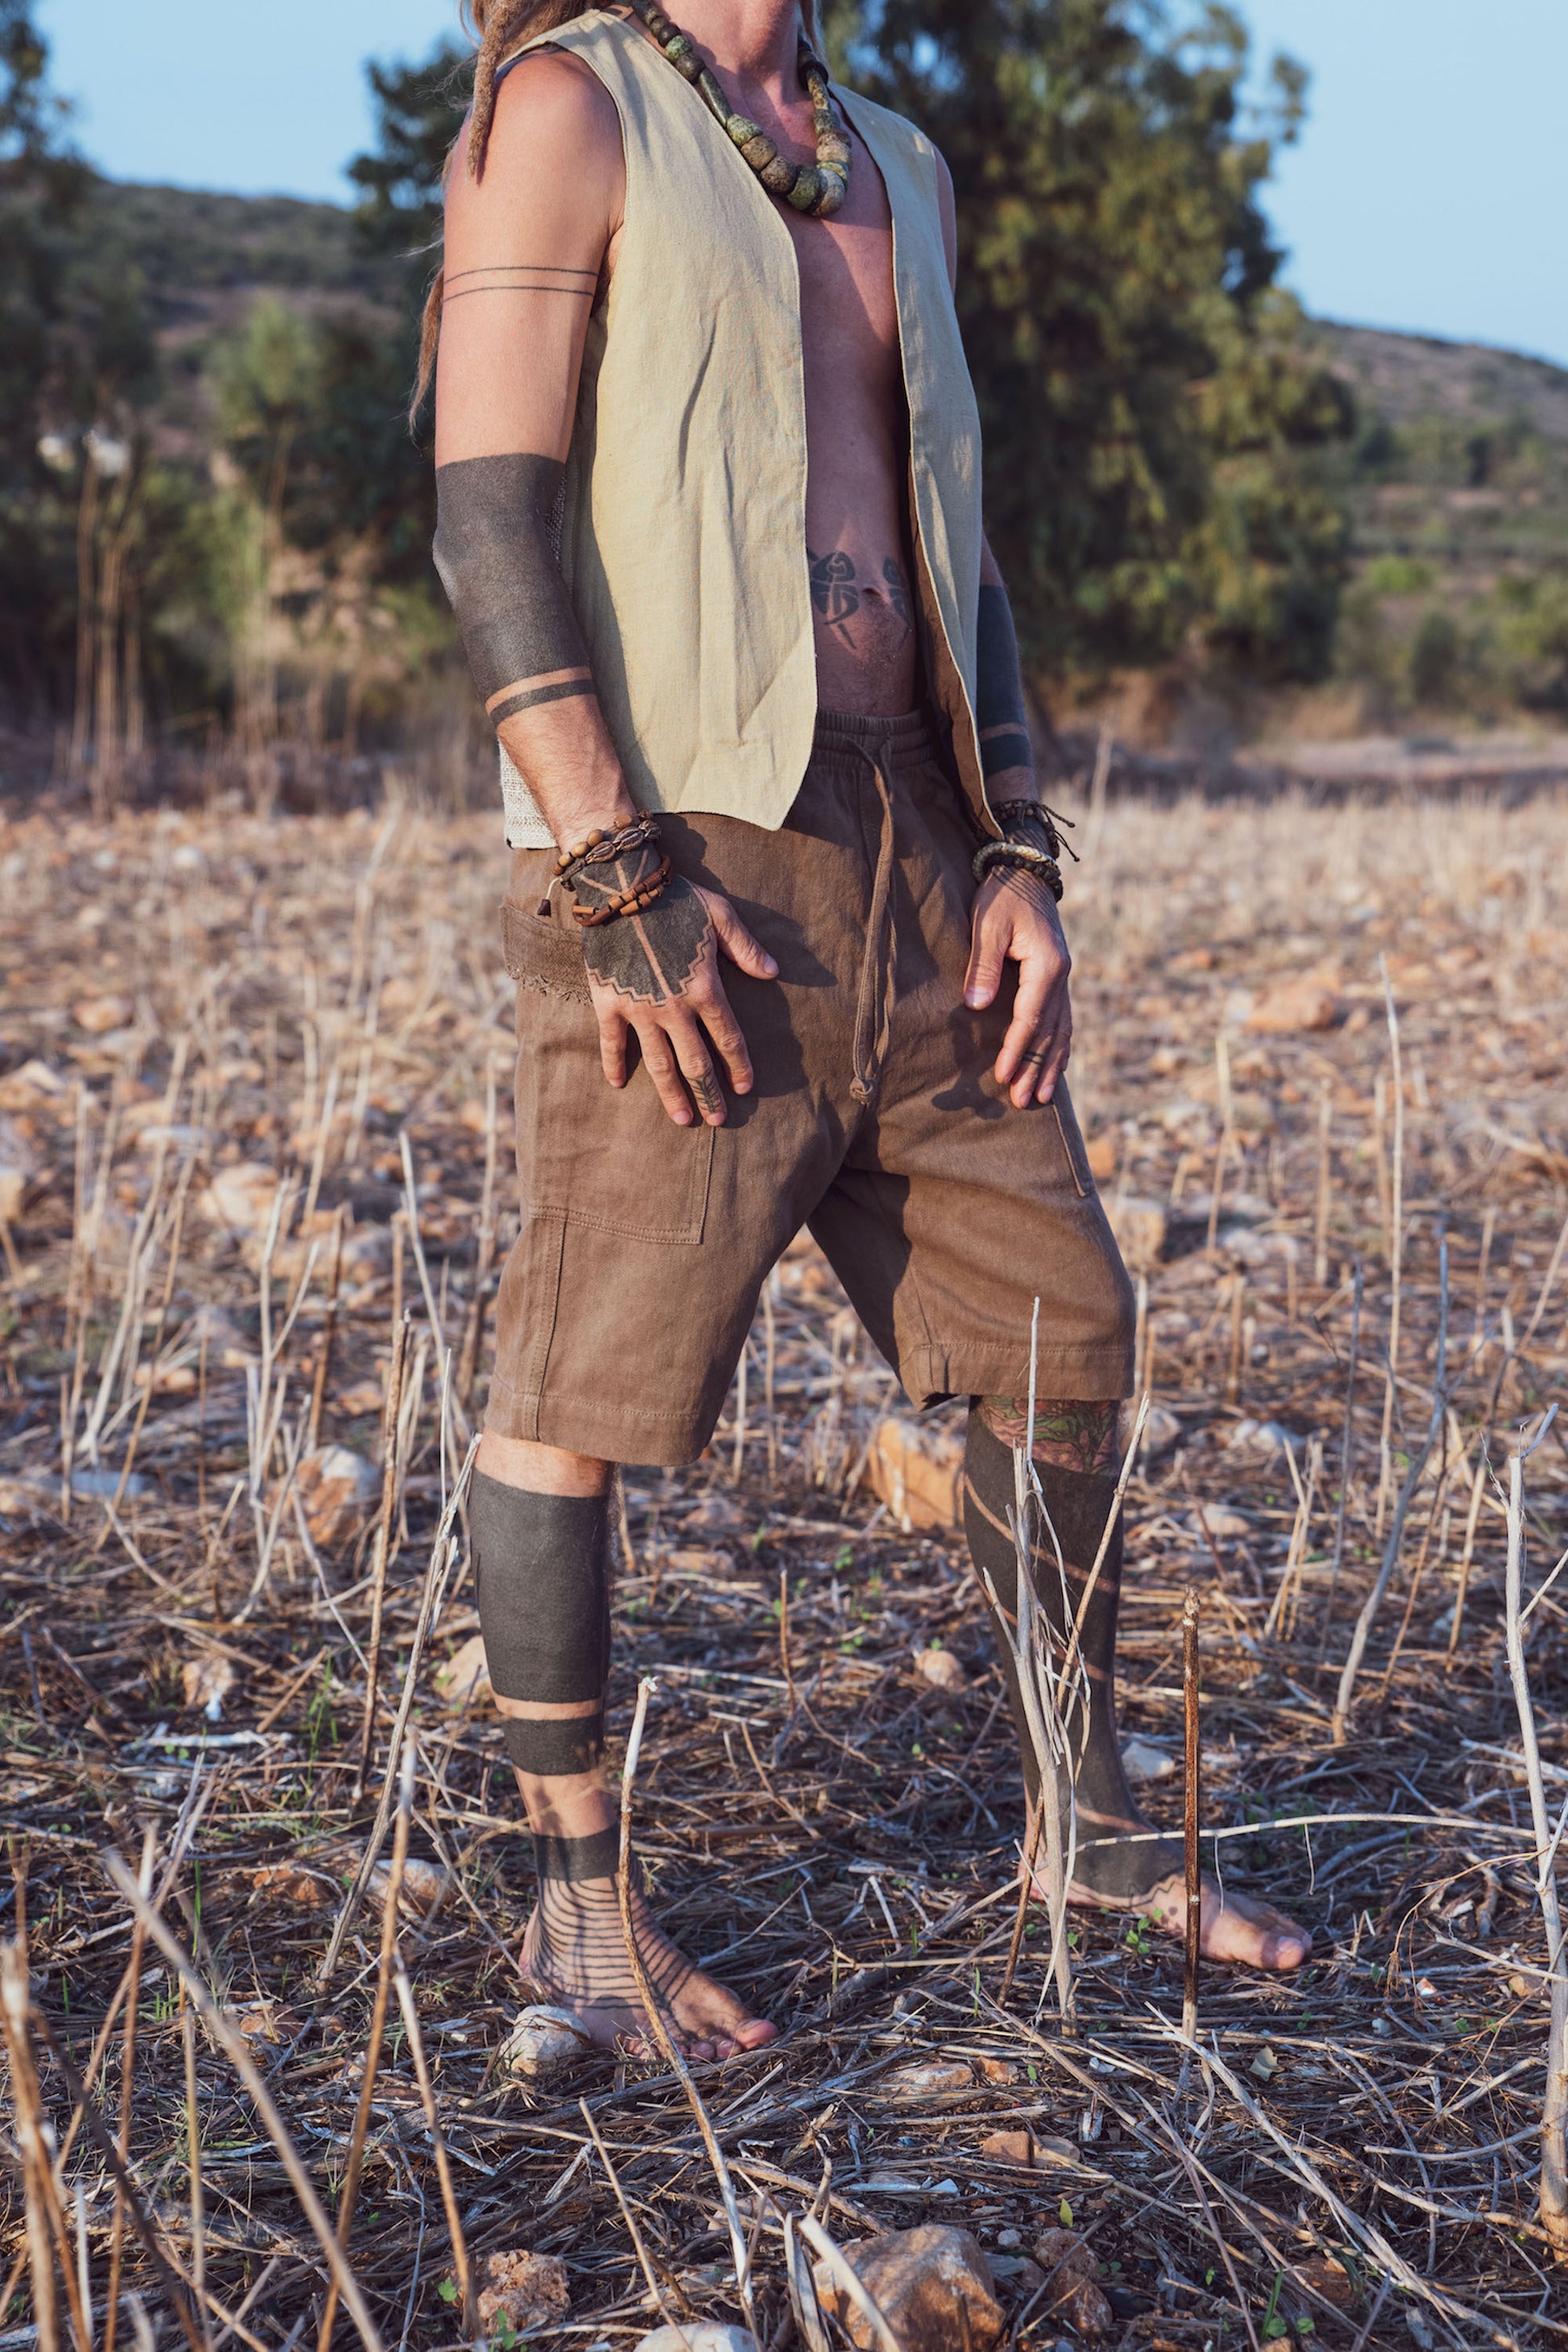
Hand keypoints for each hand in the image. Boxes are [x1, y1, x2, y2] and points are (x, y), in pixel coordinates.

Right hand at [584, 875, 777, 1126]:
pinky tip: (618, 1084)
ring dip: (672, 1094)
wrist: (621, 888)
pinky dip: (614, 1064)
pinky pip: (611, 1043)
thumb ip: (745, 948)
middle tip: (717, 1119)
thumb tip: (772, 973)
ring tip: (682, 1119)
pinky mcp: (608, 1004)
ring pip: (659, 1063)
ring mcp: (639, 1009)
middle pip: (696, 1061)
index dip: (739, 1066)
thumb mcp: (720, 916)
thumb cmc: (677, 899)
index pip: (728, 1038)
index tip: (746, 1088)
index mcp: (705, 988)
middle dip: (709, 1093)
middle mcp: (674, 1007)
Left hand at [963, 866, 1072, 1107]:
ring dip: (1051, 1066)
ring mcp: (1063, 979)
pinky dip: (1061, 1047)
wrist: (1024, 871)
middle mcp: (1061, 977)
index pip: (1030, 1019)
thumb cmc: (1001, 896)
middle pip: (1050, 1033)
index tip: (1004, 1076)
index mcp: (1047, 966)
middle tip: (1023, 1102)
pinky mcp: (1057, 978)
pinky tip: (1058, 1067)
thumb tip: (977, 1005)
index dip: (1016, 1050)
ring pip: (1062, 1031)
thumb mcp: (986, 925)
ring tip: (1042, 1098)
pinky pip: (1063, 1020)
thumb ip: (982, 966)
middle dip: (1036, 1070)